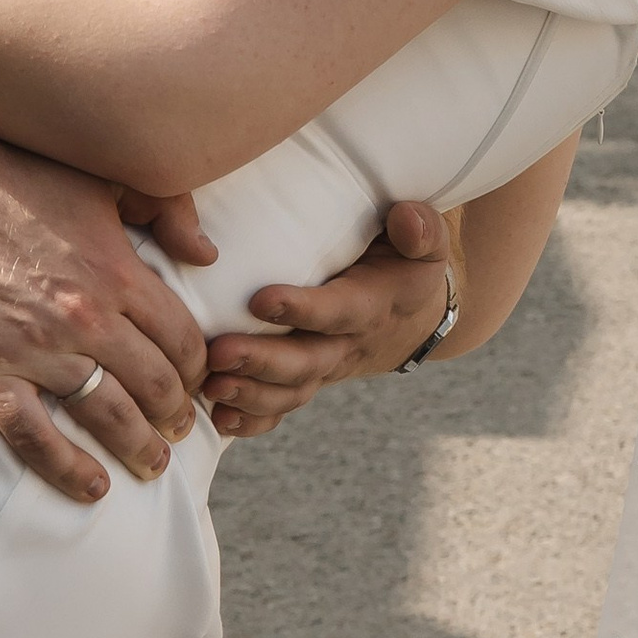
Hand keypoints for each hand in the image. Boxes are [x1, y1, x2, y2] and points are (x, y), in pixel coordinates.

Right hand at [0, 124, 216, 509]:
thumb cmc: (15, 174)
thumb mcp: (103, 177)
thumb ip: (166, 208)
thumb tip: (209, 254)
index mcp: (118, 272)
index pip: (182, 341)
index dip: (198, 370)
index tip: (197, 383)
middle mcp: (85, 317)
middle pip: (155, 386)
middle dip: (176, 416)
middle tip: (180, 431)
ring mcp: (34, 349)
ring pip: (105, 416)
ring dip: (138, 447)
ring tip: (152, 466)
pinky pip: (33, 436)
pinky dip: (67, 469)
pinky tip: (93, 488)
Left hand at [204, 198, 453, 437]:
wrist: (414, 317)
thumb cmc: (407, 262)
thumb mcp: (427, 243)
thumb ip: (420, 229)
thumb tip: (405, 217)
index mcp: (373, 305)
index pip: (338, 311)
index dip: (302, 310)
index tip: (260, 301)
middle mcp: (347, 343)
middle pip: (306, 362)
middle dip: (261, 361)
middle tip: (219, 353)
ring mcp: (326, 367)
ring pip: (291, 391)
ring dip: (250, 394)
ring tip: (211, 387)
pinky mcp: (307, 379)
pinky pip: (283, 409)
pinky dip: (253, 419)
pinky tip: (220, 418)